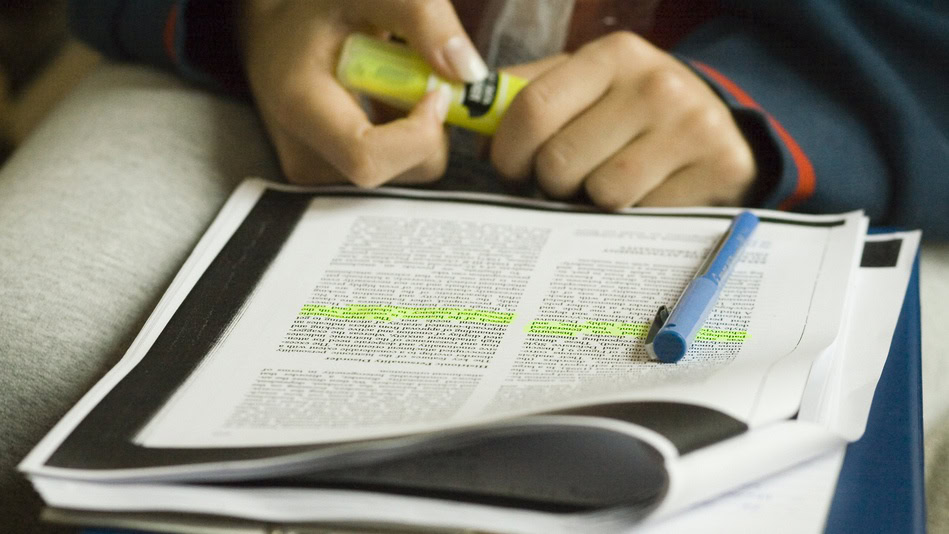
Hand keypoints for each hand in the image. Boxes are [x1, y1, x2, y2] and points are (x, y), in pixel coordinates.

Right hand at [239, 0, 486, 186]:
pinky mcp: (334, 177)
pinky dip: (407, 136)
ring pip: (405, 172)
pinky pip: (395, 170)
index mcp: (300, 107)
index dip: (419, 133)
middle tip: (418, 74)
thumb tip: (469, 73)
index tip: (436, 90)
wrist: (276, 31)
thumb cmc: (316, 7)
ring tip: (394, 82)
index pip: (370, 159)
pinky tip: (386, 101)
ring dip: (419, 128)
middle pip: (399, 171)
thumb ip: (420, 17)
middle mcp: (304, 154)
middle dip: (428, 126)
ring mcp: (318, 172)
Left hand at [491, 32, 756, 208]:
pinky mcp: (719, 168)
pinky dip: (632, 218)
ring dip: (591, 203)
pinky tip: (643, 197)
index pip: (533, 108)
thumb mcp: (586, 87)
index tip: (508, 169)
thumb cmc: (630, 113)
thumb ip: (528, 97)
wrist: (719, 131)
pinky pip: (643, 216)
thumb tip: (477, 132)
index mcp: (612, 55)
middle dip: (549, 183)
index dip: (507, 151)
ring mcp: (692, 125)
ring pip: (601, 194)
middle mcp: (655, 83)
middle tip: (564, 181)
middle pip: (560, 161)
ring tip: (604, 186)